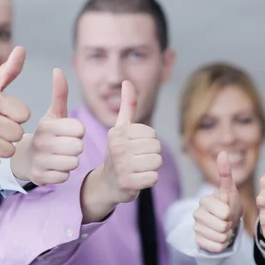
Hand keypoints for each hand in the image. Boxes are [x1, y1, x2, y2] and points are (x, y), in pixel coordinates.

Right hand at [11, 68, 84, 184]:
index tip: (68, 132)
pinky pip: (65, 177)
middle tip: (65, 146)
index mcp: (46, 125)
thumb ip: (59, 93)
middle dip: (76, 147)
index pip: (80, 129)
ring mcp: (39, 161)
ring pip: (73, 163)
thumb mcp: (52, 114)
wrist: (23, 158)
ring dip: (70, 161)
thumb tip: (58, 70)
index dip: (78, 131)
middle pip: (79, 147)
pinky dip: (63, 173)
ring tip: (60, 156)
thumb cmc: (45, 133)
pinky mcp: (40, 177)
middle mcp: (41, 142)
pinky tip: (54, 167)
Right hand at [98, 80, 162, 204]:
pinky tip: (137, 179)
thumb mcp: (121, 128)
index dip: (147, 142)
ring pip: (157, 161)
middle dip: (150, 155)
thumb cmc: (119, 153)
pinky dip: (149, 180)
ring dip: (151, 168)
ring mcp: (121, 166)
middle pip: (156, 147)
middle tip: (136, 160)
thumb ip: (127, 105)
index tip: (133, 147)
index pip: (151, 133)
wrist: (107, 184)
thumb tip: (127, 81)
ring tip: (137, 169)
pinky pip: (154, 177)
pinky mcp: (127, 183)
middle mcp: (117, 147)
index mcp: (117, 133)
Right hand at [194, 151, 242, 252]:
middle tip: (227, 220)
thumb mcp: (230, 190)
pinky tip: (218, 237)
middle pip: (222, 227)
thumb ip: (225, 173)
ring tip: (224, 227)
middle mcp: (196, 213)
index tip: (228, 210)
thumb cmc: (229, 204)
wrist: (226, 221)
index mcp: (204, 200)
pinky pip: (215, 247)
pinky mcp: (197, 240)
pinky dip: (221, 245)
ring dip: (226, 235)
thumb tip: (223, 152)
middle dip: (229, 226)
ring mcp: (196, 227)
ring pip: (219, 238)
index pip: (224, 214)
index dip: (231, 214)